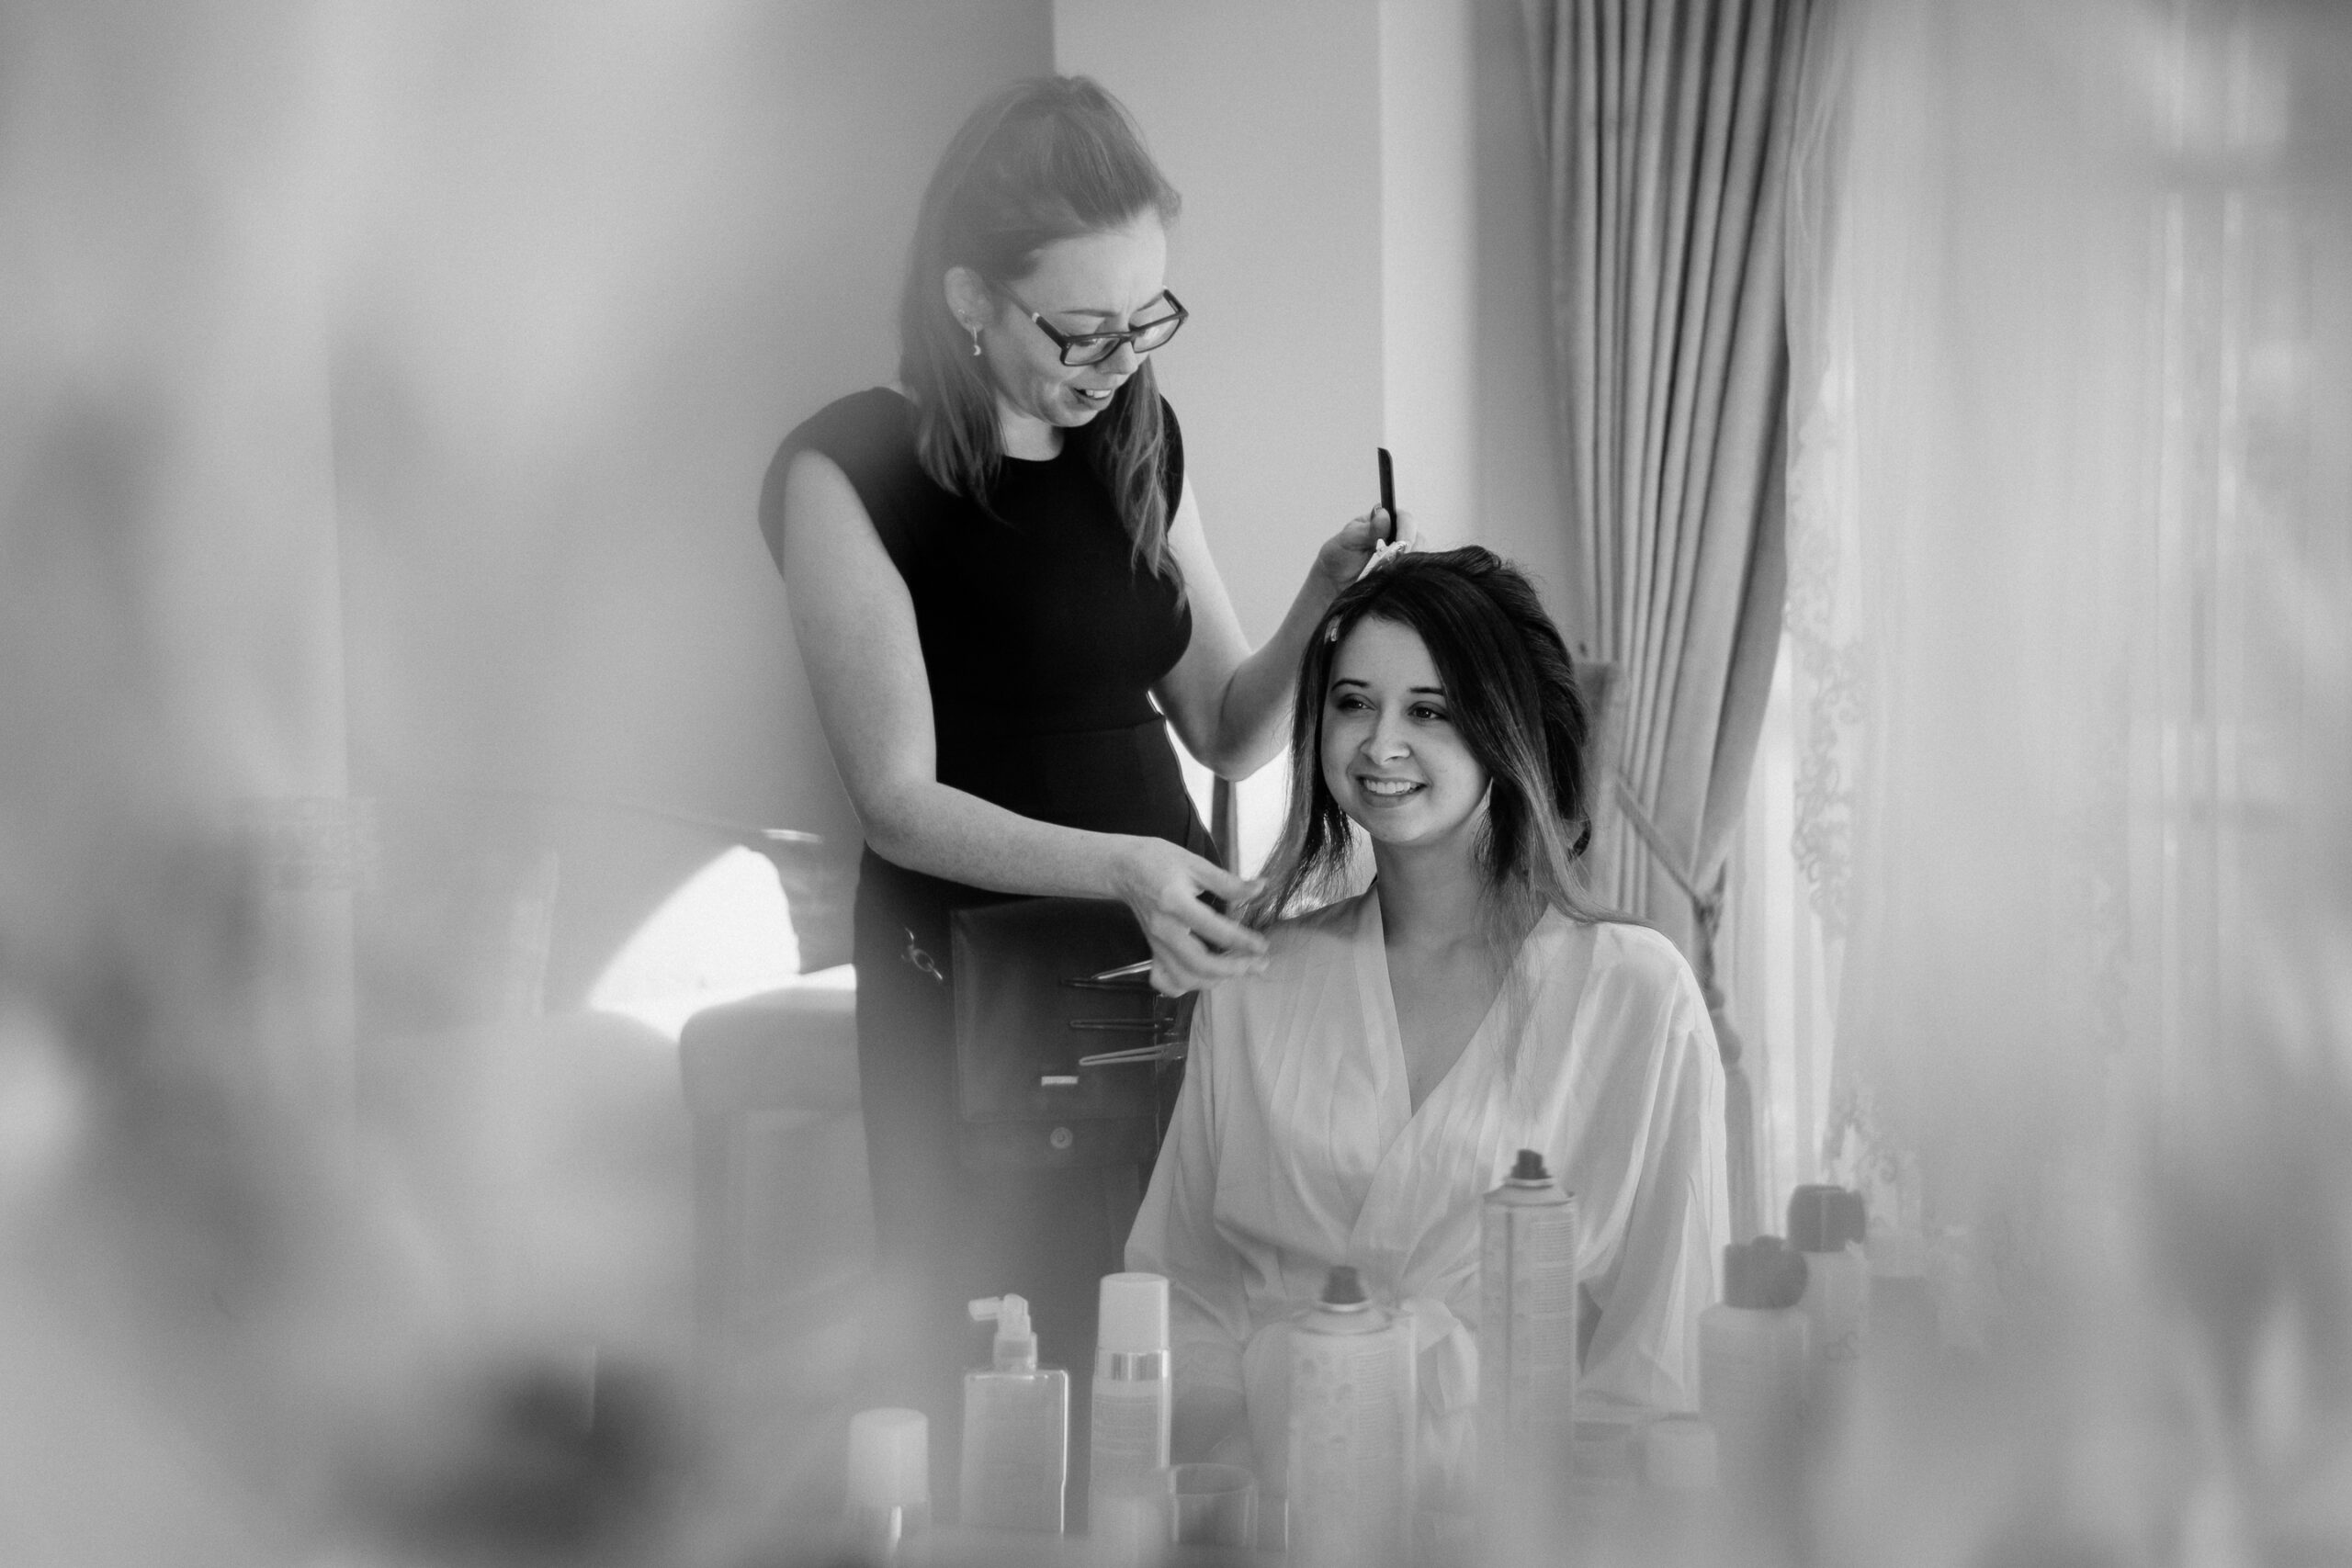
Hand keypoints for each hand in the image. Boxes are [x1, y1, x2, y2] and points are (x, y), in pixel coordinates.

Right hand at [1108, 837, 1270, 994]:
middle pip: (1200, 964)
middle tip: (1259, 963)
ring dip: (1216, 979)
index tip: (1262, 946)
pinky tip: (1203, 976)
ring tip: (1239, 969)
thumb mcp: (1195, 863)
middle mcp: (1164, 930)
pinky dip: (1186, 985)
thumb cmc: (1159, 860)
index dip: (1243, 941)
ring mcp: (1156, 944)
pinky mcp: (1152, 951)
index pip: (1215, 930)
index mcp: (1176, 903)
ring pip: (1185, 978)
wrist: (1123, 868)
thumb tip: (1260, 888)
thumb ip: (1228, 882)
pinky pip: (1166, 981)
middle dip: (1234, 969)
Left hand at [1314, 505, 1418, 589]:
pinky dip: (1413, 572)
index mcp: (1381, 520)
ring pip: (1421, 553)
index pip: (1404, 518)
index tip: (1401, 544)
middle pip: (1417, 535)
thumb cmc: (1336, 560)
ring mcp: (1401, 553)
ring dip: (1412, 561)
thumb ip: (1367, 530)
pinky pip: (1417, 568)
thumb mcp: (1348, 541)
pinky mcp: (1403, 570)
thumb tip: (1384, 514)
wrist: (1332, 587)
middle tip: (1399, 561)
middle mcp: (1395, 534)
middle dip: (1411, 547)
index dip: (1406, 530)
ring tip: (1397, 570)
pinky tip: (1402, 578)